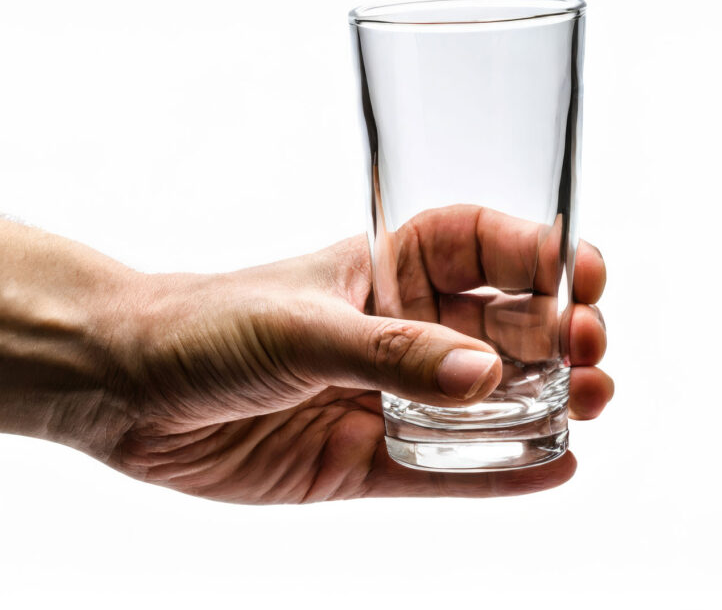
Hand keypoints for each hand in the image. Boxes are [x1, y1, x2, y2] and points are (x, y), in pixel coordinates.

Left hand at [92, 204, 610, 503]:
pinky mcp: (362, 462)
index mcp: (382, 272)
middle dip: (556, 333)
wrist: (127, 388)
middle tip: (593, 348)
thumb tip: (485, 379)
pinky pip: (445, 472)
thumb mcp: (300, 327)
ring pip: (485, 403)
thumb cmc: (206, 325)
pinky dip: (500, 472)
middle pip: (500, 327)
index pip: (478, 247)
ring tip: (594, 401)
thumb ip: (390, 355)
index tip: (583, 269)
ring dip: (546, 400)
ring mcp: (383, 400)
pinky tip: (555, 466)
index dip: (536, 253)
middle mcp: (394, 333)